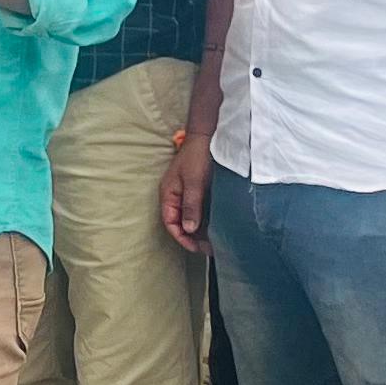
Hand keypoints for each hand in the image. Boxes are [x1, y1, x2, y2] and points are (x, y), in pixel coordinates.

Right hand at [160, 131, 212, 254]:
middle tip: (210, 248)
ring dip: (200, 230)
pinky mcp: (198, 191)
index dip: (181, 237)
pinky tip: (217, 226)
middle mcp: (176, 196)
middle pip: (180, 223)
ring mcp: (187, 194)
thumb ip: (191, 205)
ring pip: (191, 218)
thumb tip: (188, 229)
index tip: (196, 248)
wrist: (208, 136)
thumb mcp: (194, 181)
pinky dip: (206, 220)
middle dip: (193, 237)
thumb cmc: (197, 156)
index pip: (170, 222)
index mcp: (168, 194)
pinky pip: (199, 210)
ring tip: (215, 241)